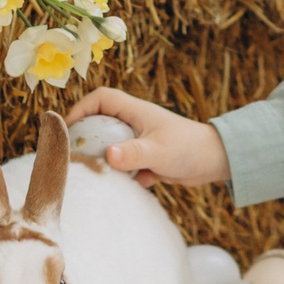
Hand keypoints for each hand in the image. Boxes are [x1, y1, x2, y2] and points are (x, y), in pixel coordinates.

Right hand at [66, 87, 228, 185]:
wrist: (215, 162)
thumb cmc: (188, 148)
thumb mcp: (158, 151)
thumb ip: (133, 154)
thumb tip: (108, 155)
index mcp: (135, 111)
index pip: (101, 98)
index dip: (81, 108)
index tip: (68, 128)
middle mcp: (135, 123)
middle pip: (100, 124)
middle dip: (87, 139)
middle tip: (75, 157)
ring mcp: (140, 141)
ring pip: (111, 147)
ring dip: (105, 161)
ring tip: (98, 177)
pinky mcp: (146, 159)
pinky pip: (125, 166)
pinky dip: (124, 176)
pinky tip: (134, 185)